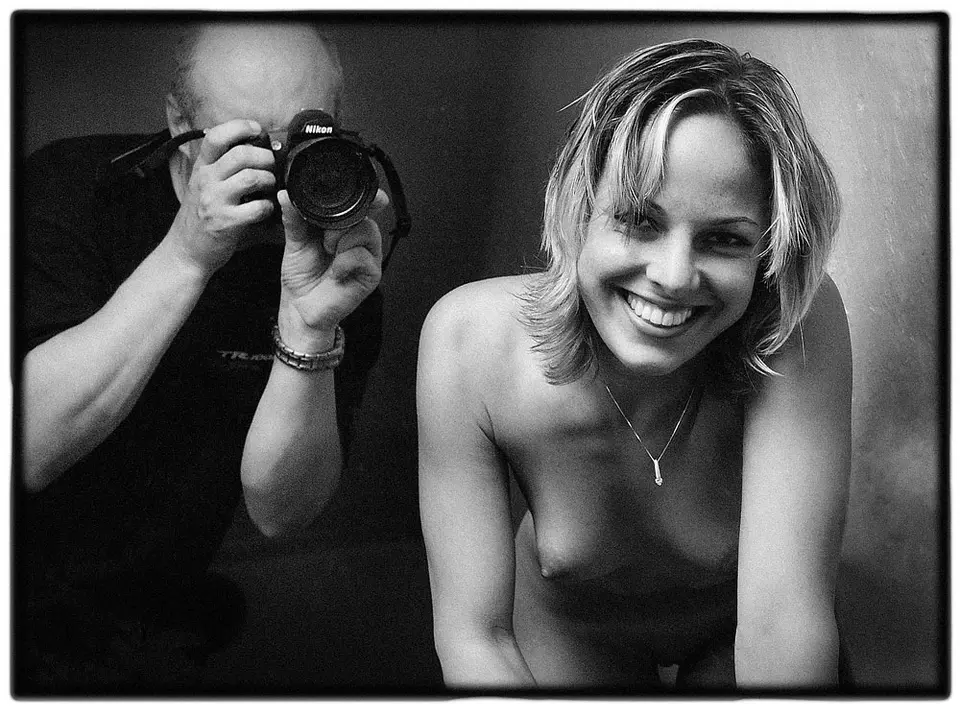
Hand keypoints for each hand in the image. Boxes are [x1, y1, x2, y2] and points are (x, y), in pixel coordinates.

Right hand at [166, 119, 275, 276]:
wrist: (185, 252)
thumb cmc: (200, 217)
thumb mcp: (202, 184)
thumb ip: (220, 166)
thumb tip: (248, 145)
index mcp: (201, 168)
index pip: (217, 135)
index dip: (241, 127)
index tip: (258, 130)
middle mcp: (206, 181)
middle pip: (241, 154)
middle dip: (264, 157)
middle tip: (271, 166)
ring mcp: (215, 202)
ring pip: (251, 178)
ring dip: (268, 180)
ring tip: (270, 187)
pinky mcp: (226, 223)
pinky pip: (256, 208)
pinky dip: (268, 207)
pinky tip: (266, 210)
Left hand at [276, 189, 386, 350]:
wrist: (300, 307)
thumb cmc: (302, 276)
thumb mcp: (295, 242)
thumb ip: (294, 218)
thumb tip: (286, 195)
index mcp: (344, 227)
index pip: (359, 205)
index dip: (364, 197)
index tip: (362, 193)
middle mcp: (359, 239)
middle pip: (365, 214)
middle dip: (342, 220)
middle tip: (325, 237)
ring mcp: (368, 256)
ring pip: (367, 231)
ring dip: (342, 239)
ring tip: (329, 252)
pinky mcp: (371, 274)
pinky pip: (363, 256)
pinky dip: (345, 261)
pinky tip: (336, 271)